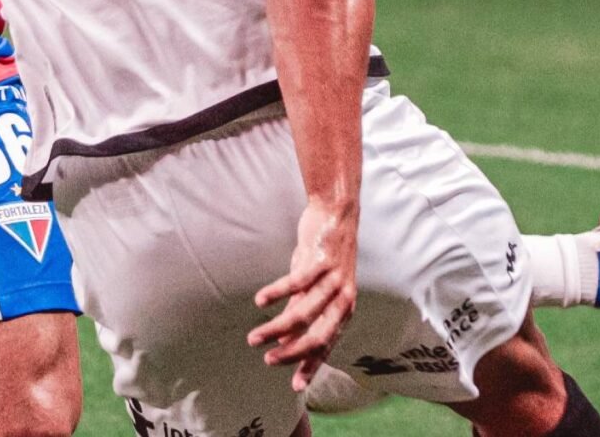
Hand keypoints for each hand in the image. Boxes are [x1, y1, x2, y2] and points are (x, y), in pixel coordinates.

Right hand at [248, 200, 358, 391]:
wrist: (336, 214)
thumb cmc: (324, 253)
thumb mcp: (317, 287)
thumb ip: (304, 311)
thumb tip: (287, 339)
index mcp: (345, 309)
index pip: (328, 345)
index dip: (311, 365)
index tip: (294, 385)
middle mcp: (343, 298)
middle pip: (318, 335)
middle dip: (292, 353)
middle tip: (268, 360)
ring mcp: (333, 280)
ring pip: (303, 313)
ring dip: (276, 328)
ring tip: (254, 337)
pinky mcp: (320, 261)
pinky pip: (296, 283)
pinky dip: (276, 294)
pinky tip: (259, 301)